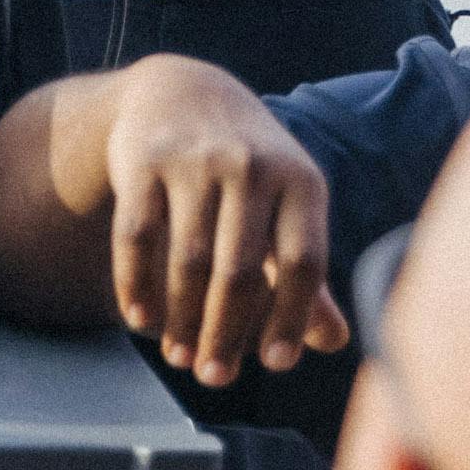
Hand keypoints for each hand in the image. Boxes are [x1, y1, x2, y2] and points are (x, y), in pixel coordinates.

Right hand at [101, 57, 347, 387]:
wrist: (184, 92)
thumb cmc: (249, 167)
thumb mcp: (288, 204)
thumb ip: (305, 272)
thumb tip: (334, 342)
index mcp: (300, 181)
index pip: (303, 261)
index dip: (291, 316)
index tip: (275, 363)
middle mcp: (251, 167)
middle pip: (240, 268)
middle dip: (225, 332)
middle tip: (214, 378)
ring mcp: (195, 162)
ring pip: (187, 259)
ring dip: (181, 319)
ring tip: (179, 357)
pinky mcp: (143, 162)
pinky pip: (135, 236)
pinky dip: (135, 284)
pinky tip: (139, 318)